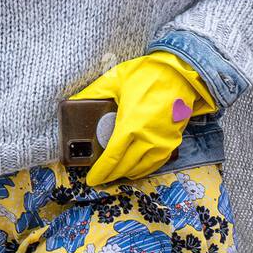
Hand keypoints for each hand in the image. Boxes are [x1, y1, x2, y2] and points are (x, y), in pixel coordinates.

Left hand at [69, 52, 216, 185]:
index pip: (112, 158)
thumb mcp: (115, 79)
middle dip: (110, 175)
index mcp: (131, 124)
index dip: (100, 172)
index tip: (91, 179)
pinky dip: (142, 170)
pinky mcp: (173, 143)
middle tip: (99, 177)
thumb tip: (72, 102)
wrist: (180, 73)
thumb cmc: (147, 75)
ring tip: (113, 173)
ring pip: (140, 169)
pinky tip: (133, 167)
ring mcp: (162, 143)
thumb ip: (93, 93)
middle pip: (124, 167)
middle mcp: (148, 139)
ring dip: (125, 174)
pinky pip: (155, 165)